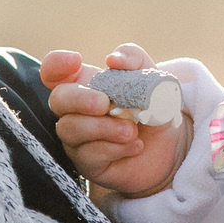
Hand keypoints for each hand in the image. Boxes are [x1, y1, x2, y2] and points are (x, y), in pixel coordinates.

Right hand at [41, 45, 192, 198]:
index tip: (76, 61)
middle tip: (105, 103)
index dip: (56, 64)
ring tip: (132, 130)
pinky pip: (89, 154)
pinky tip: (136, 145)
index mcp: (85, 84)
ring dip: (103, 127)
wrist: (169, 146)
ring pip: (70, 129)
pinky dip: (115, 148)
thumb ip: (135, 59)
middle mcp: (75, 111)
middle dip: (80, 99)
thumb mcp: (151, 78)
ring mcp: (78, 138)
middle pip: (58, 99)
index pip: (54, 71)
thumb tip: (114, 60)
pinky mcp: (87, 163)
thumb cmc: (153, 107)